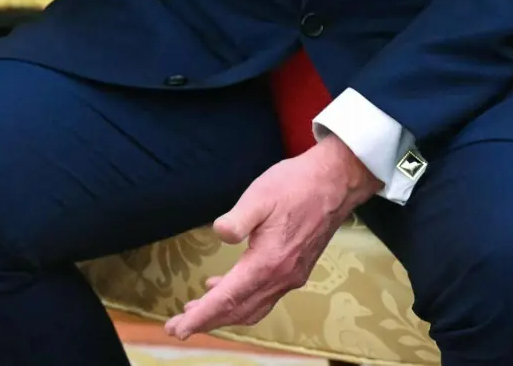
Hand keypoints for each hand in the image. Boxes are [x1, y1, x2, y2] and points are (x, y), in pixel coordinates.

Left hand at [164, 135, 381, 339]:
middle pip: (239, 310)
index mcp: (268, 263)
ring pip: (253, 307)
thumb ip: (237, 219)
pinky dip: (241, 300)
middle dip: (208, 321)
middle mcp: (281, 278)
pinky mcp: (295, 270)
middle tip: (178, 326)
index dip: (202, 316)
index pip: (229, 299)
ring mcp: (290, 276)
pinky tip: (224, 286)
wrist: (335, 184)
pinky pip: (263, 296)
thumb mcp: (260, 196)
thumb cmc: (296, 186)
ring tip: (196, 310)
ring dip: (225, 313)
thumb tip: (220, 234)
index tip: (179, 329)